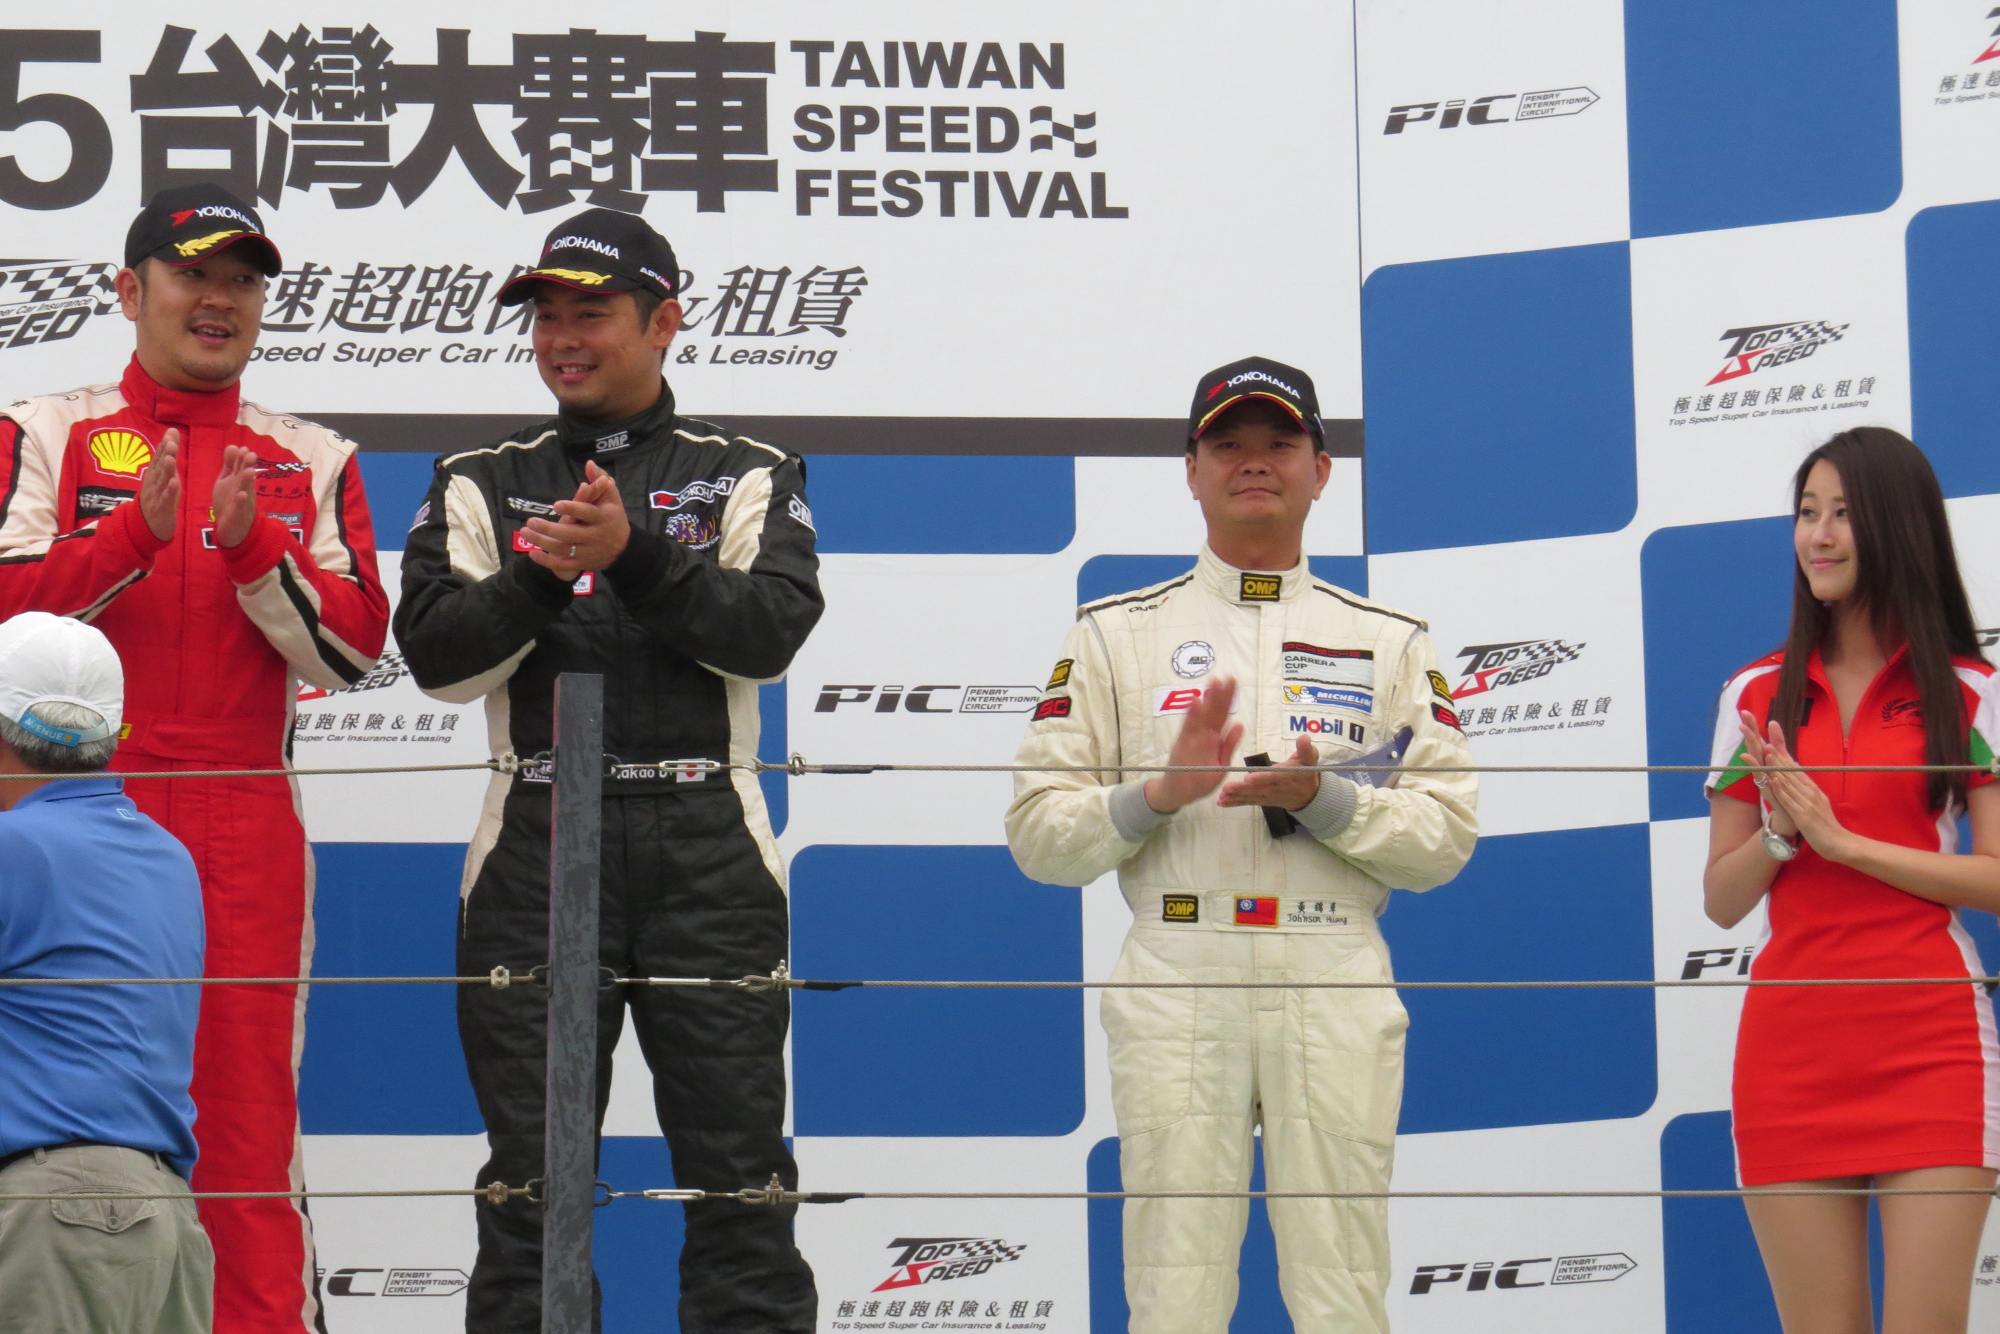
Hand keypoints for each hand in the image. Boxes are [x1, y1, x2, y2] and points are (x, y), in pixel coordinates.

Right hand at [137, 427, 179, 541]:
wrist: (147, 525)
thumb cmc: (158, 495)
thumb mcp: (163, 474)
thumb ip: (168, 454)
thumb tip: (172, 431)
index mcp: (155, 474)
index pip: (159, 457)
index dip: (164, 445)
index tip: (171, 433)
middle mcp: (154, 482)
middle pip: (159, 466)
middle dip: (164, 454)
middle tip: (170, 442)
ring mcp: (156, 495)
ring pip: (161, 481)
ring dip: (165, 470)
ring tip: (170, 458)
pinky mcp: (161, 508)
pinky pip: (166, 499)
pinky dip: (170, 491)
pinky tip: (174, 483)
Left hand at [211, 443, 259, 548]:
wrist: (233, 528)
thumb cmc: (230, 501)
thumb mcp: (227, 480)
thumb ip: (229, 465)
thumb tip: (233, 445)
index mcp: (238, 481)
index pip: (241, 467)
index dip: (242, 458)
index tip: (243, 448)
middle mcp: (243, 489)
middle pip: (246, 476)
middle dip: (248, 466)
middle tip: (251, 454)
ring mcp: (241, 502)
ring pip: (245, 490)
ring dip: (247, 481)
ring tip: (249, 471)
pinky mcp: (237, 515)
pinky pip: (239, 508)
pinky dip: (240, 502)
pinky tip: (241, 495)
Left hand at [522, 461, 630, 577]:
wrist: (624, 549)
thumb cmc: (613, 517)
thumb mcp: (612, 498)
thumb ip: (600, 480)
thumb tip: (589, 463)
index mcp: (603, 517)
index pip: (588, 513)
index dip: (573, 509)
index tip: (556, 505)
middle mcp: (596, 536)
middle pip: (570, 534)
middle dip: (549, 529)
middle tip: (530, 521)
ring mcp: (588, 552)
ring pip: (563, 549)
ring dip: (542, 542)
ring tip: (525, 532)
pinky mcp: (583, 563)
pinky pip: (563, 565)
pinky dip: (547, 562)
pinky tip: (532, 553)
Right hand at [1142, 678, 1243, 814]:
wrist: (1178, 794)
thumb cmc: (1199, 781)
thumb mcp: (1220, 766)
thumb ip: (1229, 746)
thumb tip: (1239, 725)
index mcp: (1215, 739)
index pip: (1223, 715)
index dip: (1228, 699)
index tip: (1233, 682)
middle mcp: (1204, 735)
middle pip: (1213, 712)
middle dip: (1220, 695)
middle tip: (1226, 677)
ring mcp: (1192, 739)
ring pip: (1201, 716)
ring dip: (1207, 700)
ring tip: (1213, 683)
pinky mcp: (1182, 745)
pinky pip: (1188, 729)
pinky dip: (1192, 716)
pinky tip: (1196, 702)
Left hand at [1218, 736, 1322, 811]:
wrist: (1309, 795)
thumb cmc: (1307, 771)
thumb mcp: (1310, 758)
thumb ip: (1306, 749)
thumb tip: (1304, 737)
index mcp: (1287, 775)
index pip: (1274, 777)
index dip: (1262, 778)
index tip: (1249, 778)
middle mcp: (1277, 787)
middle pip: (1258, 788)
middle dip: (1242, 789)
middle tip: (1227, 788)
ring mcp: (1269, 796)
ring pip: (1252, 796)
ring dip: (1236, 796)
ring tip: (1222, 796)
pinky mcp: (1263, 800)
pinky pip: (1249, 801)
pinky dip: (1236, 803)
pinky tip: (1222, 802)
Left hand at [1743, 711, 1851, 858]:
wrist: (1840, 844)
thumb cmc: (1825, 825)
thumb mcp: (1815, 802)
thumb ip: (1805, 788)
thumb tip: (1796, 773)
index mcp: (1811, 788)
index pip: (1794, 767)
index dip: (1782, 751)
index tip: (1771, 735)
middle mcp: (1810, 791)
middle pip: (1790, 769)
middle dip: (1776, 752)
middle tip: (1764, 736)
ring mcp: (1807, 803)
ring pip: (1789, 781)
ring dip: (1777, 766)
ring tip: (1767, 750)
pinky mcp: (1804, 816)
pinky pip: (1790, 801)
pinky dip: (1781, 790)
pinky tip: (1772, 780)